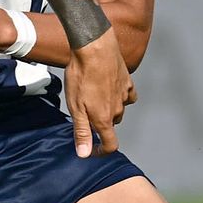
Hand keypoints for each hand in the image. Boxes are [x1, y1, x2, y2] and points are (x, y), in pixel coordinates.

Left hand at [63, 26, 136, 157]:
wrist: (94, 48)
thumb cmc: (81, 76)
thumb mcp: (75, 107)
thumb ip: (82, 131)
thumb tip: (84, 154)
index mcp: (104, 118)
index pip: (110, 144)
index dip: (101, 151)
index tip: (92, 149)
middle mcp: (118, 109)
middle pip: (111, 125)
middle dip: (98, 124)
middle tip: (83, 111)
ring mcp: (124, 95)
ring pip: (118, 110)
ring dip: (107, 109)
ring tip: (92, 96)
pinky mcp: (127, 82)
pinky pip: (127, 95)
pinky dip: (119, 96)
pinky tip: (109, 88)